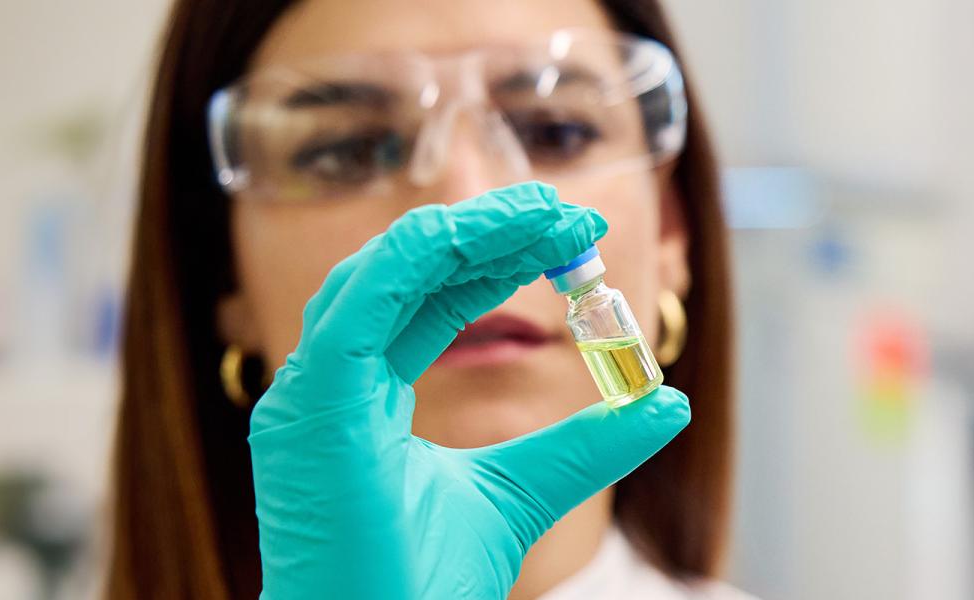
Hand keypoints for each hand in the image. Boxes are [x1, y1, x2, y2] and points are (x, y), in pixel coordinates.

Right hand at [248, 182, 691, 598]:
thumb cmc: (415, 590)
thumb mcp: (518, 497)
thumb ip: (582, 447)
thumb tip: (666, 403)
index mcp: (357, 400)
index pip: (424, 299)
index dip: (496, 258)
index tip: (570, 236)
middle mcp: (323, 389)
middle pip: (403, 275)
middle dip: (486, 233)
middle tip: (566, 213)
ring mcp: (308, 398)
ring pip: (379, 274)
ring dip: (462, 233)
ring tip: (541, 216)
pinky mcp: (311, 412)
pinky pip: (358, 308)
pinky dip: (412, 259)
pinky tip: (473, 235)